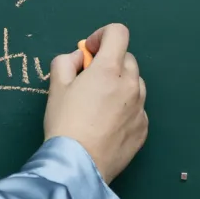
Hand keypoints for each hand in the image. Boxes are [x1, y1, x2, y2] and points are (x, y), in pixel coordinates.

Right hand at [44, 23, 147, 184]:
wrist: (78, 165)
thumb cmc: (64, 123)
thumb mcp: (56, 86)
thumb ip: (66, 61)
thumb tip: (80, 58)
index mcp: (109, 69)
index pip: (119, 33)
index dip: (102, 36)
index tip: (90, 52)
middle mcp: (131, 85)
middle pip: (127, 58)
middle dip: (109, 63)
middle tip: (89, 81)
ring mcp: (141, 108)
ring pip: (135, 84)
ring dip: (120, 85)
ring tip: (100, 105)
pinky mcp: (144, 128)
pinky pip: (137, 108)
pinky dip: (125, 108)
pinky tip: (107, 125)